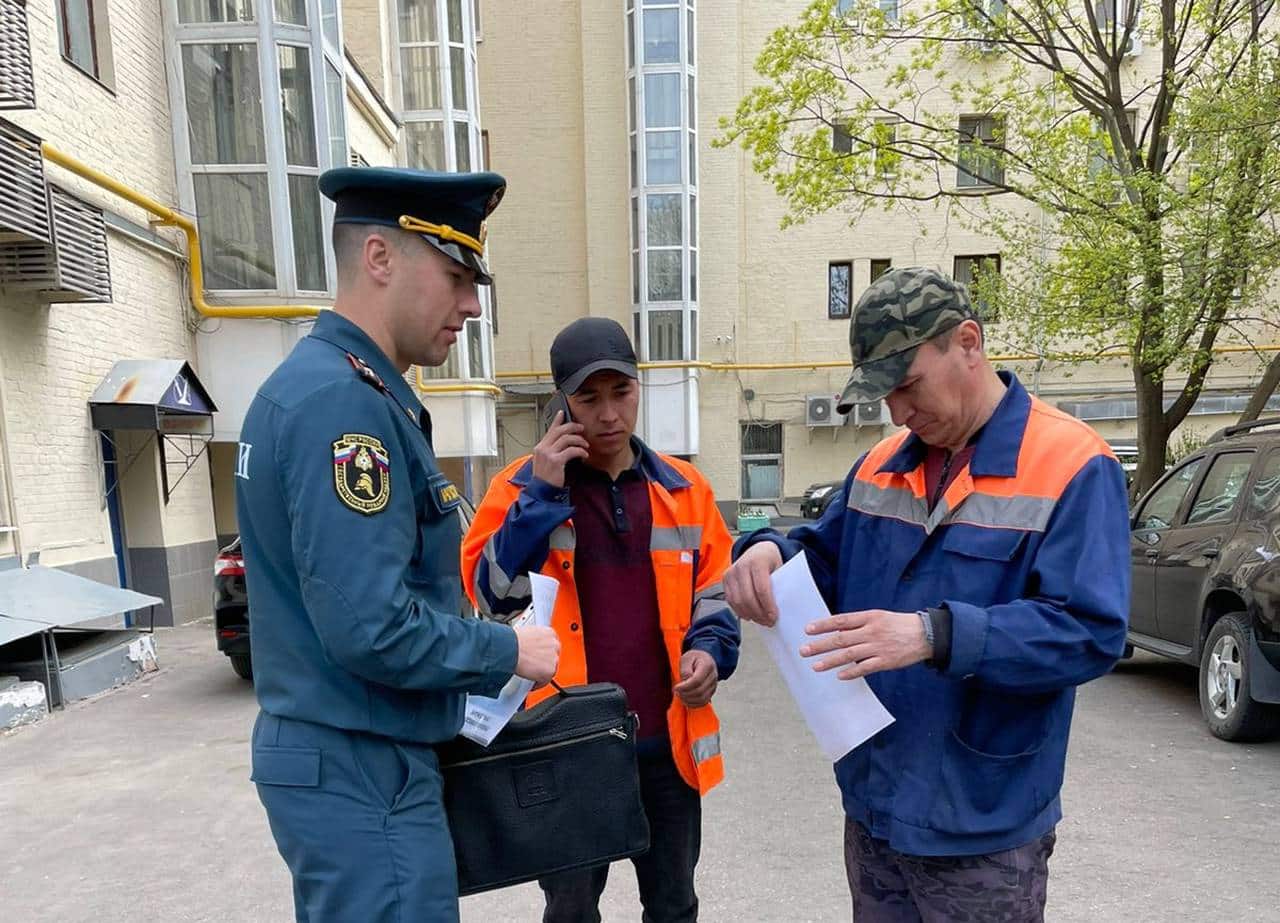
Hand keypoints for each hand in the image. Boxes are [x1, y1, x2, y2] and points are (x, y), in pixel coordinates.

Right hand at [513, 625, 560, 686]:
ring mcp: (554, 658)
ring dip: (541, 673)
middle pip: (552, 657)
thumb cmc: (511, 641)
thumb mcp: (526, 633)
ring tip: (530, 675)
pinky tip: (530, 682)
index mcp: (549, 633)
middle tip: (532, 667)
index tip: (538, 657)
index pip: (551, 645)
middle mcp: (555, 644)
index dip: (544, 652)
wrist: (510, 649)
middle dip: (543, 662)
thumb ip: (533, 639)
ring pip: (550, 669)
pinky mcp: (551, 671)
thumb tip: (530, 645)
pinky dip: (538, 683)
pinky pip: (546, 680)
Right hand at [531, 412, 588, 486]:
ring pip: (567, 438)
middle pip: (560, 430)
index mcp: (540, 447)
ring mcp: (548, 454)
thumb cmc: (545, 478)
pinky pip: (572, 450)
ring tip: (585, 445)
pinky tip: (584, 454)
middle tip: (582, 429)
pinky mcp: (556, 461)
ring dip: (579, 440)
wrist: (542, 492)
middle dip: (573, 427)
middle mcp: (542, 448)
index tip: (563, 412)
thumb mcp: (545, 462)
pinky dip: (580, 451)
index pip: (550, 429)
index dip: (557, 420)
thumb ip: (551, 450)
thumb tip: (563, 442)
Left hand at [673, 649, 717, 707]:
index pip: (697, 680)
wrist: (703, 659)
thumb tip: (685, 682)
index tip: (675, 687)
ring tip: (679, 695)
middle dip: (685, 694)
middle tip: (676, 691)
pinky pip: (704, 702)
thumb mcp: (686, 658)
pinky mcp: (711, 692)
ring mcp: (714, 685)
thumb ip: (685, 670)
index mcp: (707, 665)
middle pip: (700, 691)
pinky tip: (685, 700)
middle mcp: (713, 676)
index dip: (685, 686)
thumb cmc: (693, 658)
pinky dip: (693, 704)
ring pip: (702, 699)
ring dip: (688, 700)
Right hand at [723, 542, 783, 625]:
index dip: (768, 606)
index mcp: (758, 561)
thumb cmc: (770, 561)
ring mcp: (731, 572)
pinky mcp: (725, 579)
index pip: (761, 589)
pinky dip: (740, 611)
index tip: (774, 617)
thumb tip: (781, 608)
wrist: (758, 549)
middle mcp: (741, 565)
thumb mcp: (780, 568)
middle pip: (748, 597)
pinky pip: (730, 600)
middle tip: (768, 622)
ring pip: (737, 601)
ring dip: (750, 614)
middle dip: (759, 613)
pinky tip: (750, 615)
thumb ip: (780, 585)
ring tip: (760, 620)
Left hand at [800, 609, 930, 680]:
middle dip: (820, 645)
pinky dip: (852, 672)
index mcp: (869, 617)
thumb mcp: (878, 617)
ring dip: (830, 661)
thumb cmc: (898, 624)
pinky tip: (839, 675)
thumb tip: (837, 631)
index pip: (841, 620)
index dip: (823, 625)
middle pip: (841, 638)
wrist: (926, 634)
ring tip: (815, 666)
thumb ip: (858, 624)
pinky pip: (865, 668)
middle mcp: (872, 631)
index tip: (807, 629)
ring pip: (850, 655)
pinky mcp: (886, 661)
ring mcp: (879, 647)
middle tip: (803, 651)